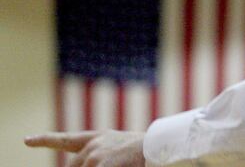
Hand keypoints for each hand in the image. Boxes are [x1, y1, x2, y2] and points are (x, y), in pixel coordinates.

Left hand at [25, 130, 144, 166]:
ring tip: (115, 164)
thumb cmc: (145, 151)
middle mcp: (93, 144)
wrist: (160, 146)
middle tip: (111, 164)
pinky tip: (113, 166)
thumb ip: (99, 155)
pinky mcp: (100, 164)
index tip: (27, 139)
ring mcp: (94, 155)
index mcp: (98, 137)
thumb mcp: (119, 149)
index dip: (45, 140)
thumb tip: (80, 163)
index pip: (67, 139)